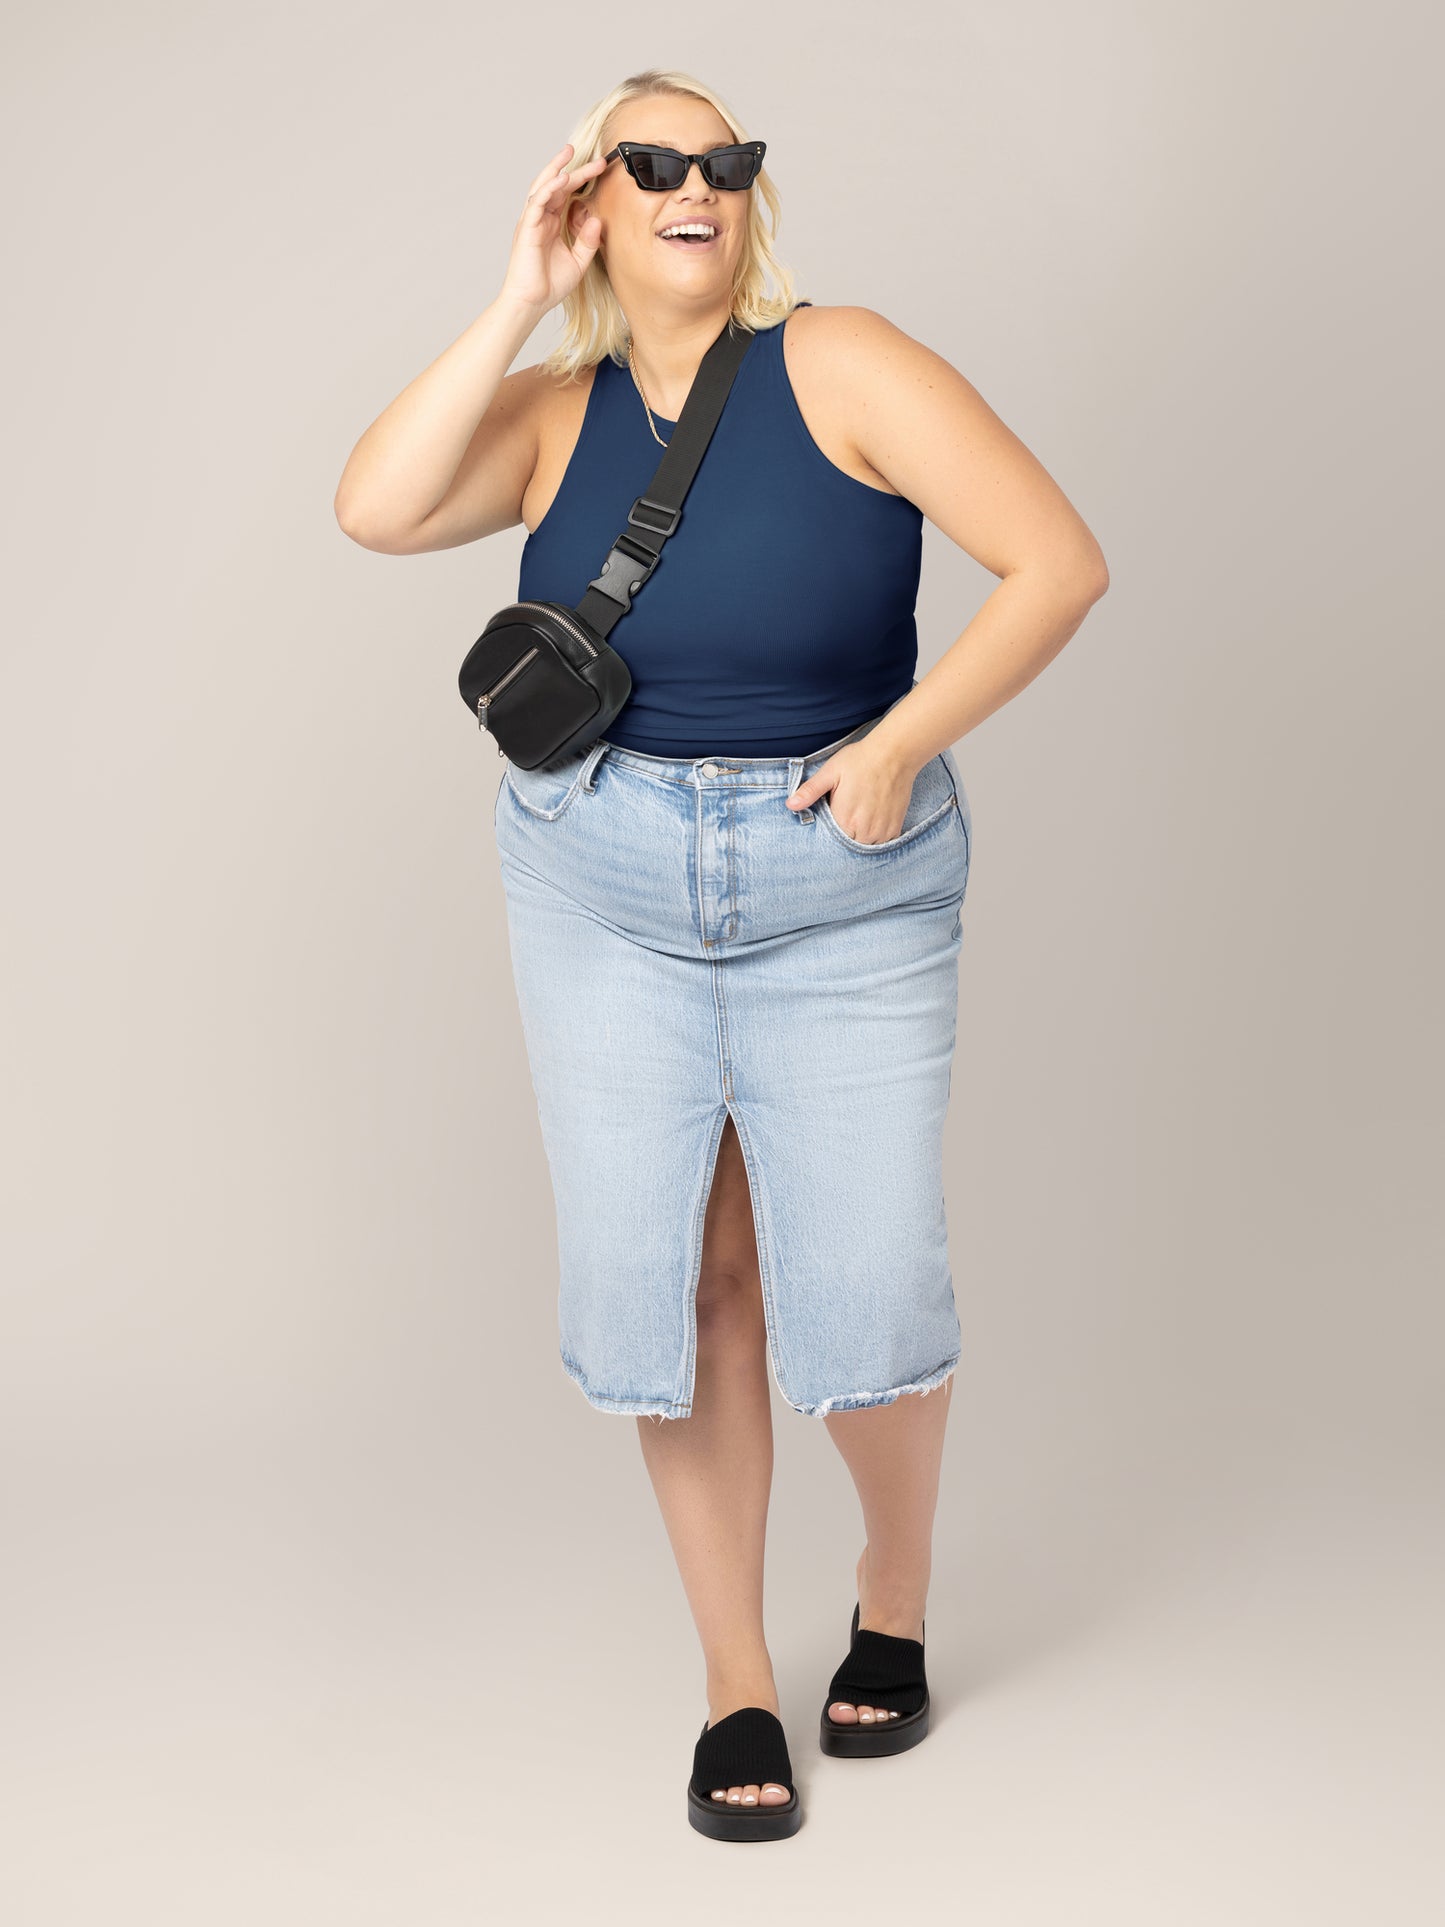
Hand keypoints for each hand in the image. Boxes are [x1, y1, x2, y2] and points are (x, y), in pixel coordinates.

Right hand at [498, 143, 607, 314]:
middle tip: (595, 157)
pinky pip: (537, 202)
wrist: (531, 303)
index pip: (567, 195)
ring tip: (569, 153)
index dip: (583, 180)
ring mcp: (532, 221)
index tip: (601, 169)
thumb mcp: (578, 262)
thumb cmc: (550, 285)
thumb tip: (597, 219)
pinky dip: (548, 188)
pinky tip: (561, 179)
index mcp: (551, 224)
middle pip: (556, 185)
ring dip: (556, 168)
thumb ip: (588, 241)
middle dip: (574, 169)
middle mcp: (541, 218)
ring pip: (543, 187)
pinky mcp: (527, 228)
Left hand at [785, 742, 922, 844]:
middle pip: (847, 844)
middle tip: (847, 812)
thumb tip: (790, 805)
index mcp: (844, 820)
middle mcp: (864, 831)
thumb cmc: (860, 760)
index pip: (830, 840)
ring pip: (864, 845)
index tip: (831, 816)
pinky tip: (872, 818)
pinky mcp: (895, 828)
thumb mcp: (830, 772)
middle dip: (843, 834)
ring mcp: (881, 831)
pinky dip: (875, 835)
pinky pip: (882, 843)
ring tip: (859, 815)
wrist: (894, 753)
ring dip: (860, 836)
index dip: (828, 831)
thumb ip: (810, 791)